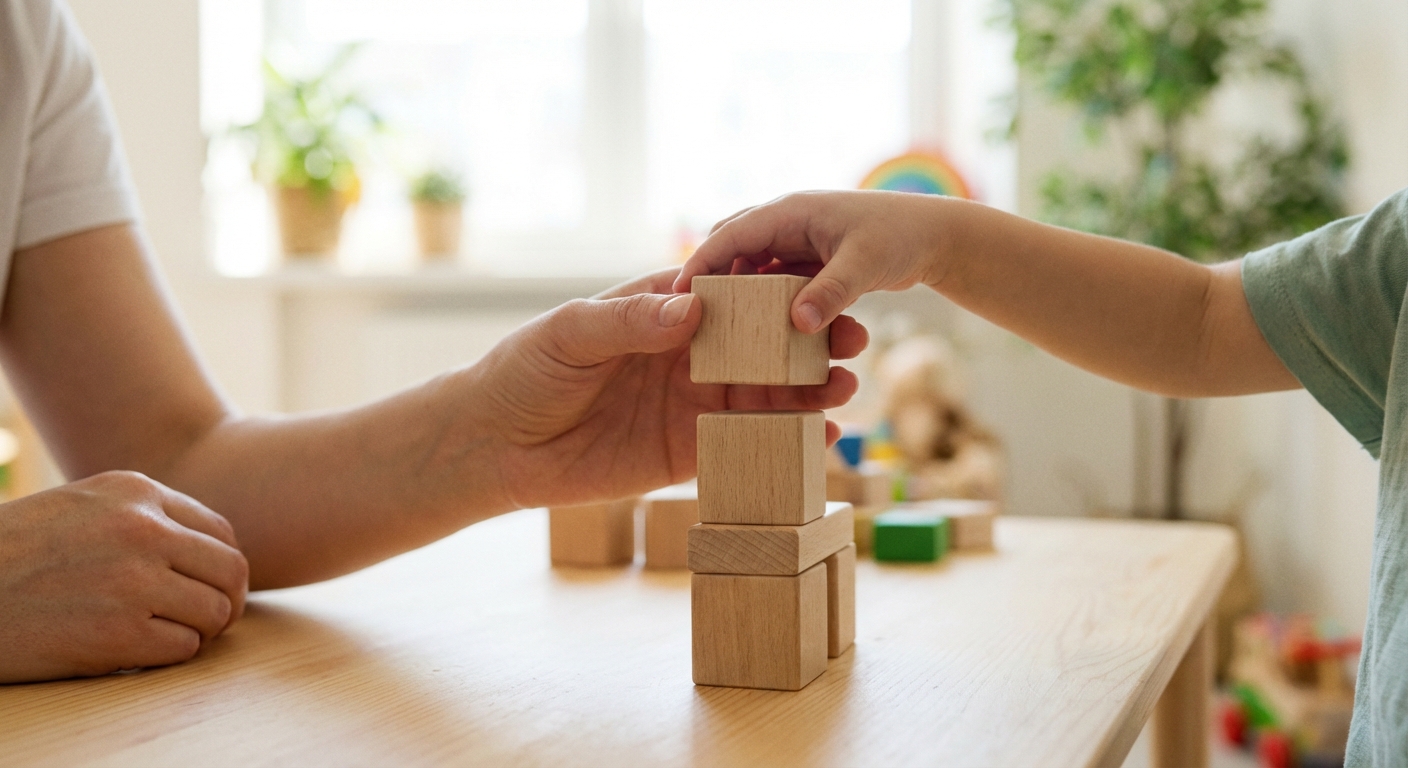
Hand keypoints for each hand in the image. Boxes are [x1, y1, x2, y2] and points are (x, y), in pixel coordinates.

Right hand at [0, 471, 248, 682]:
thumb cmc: (16, 553)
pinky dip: (165, 655)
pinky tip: (131, 649)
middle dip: (225, 602)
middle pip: (231, 572)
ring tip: (160, 633)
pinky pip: (182, 649)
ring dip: (197, 631)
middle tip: (205, 621)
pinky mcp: (117, 634)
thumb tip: (215, 552)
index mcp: (136, 492)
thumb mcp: (83, 508)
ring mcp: (132, 581)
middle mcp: (142, 529)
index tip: (205, 588)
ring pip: (215, 613)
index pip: (221, 533)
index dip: (221, 568)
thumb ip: (146, 518)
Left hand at [468, 268, 867, 509]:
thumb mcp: (570, 333)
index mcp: (662, 312)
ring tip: (844, 391)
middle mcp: (685, 355)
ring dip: (807, 393)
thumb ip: (629, 321)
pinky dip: (782, 441)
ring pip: (763, 394)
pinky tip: (817, 441)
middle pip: (760, 345)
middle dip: (807, 343)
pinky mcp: (684, 451)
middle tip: (851, 344)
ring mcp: (689, 403)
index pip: (730, 296)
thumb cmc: (523, 371)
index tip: (817, 292)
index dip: (774, 293)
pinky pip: (742, 444)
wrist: (495, 445)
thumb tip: (691, 307)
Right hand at [674, 190, 961, 333]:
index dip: (701, 260)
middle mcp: (787, 221)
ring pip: (751, 264)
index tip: (678, 289)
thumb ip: (832, 292)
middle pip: (732, 245)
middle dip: (711, 276)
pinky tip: (757, 328)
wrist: (935, 236)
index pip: (731, 234)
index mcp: (791, 211)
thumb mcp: (865, 265)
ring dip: (737, 290)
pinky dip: (762, 299)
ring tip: (718, 326)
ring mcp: (797, 240)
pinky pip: (773, 278)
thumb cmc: (901, 237)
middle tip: (689, 312)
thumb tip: (799, 324)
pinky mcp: (809, 259)